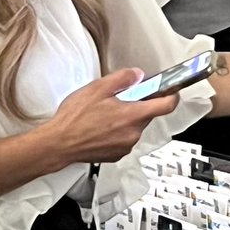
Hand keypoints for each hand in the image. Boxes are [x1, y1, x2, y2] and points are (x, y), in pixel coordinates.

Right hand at [43, 68, 178, 165]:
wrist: (57, 144)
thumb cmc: (74, 119)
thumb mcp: (98, 88)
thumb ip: (122, 78)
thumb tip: (137, 75)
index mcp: (133, 116)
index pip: (167, 106)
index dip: (171, 96)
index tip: (170, 91)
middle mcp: (133, 133)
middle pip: (147, 115)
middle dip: (137, 105)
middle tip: (118, 100)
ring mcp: (126, 146)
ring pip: (135, 127)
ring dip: (126, 119)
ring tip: (104, 114)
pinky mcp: (117, 155)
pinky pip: (124, 139)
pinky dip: (117, 132)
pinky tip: (100, 127)